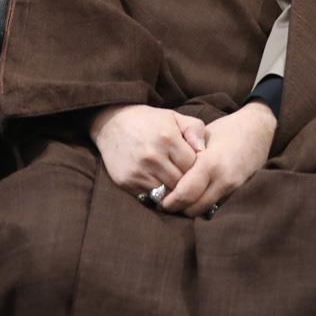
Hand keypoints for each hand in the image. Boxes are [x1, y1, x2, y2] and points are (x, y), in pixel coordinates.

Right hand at [90, 104, 206, 194]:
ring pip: (168, 193)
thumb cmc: (149, 122)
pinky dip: (157, 195)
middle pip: (182, 182)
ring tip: (175, 184)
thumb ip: (195, 129)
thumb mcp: (174, 117)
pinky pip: (150, 197)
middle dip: (187, 183)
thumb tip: (203, 151)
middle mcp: (152, 156)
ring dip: (173, 191)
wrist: (112, 123)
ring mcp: (138, 170)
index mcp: (167, 138)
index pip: (194, 166)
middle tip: (187, 179)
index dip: (198, 168)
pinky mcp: (127, 182)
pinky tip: (159, 186)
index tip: (196, 167)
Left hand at [161, 102, 274, 217]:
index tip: (158, 200)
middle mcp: (222, 179)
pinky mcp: (239, 192)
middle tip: (165, 203)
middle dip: (178, 208)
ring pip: (205, 210)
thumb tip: (165, 172)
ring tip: (179, 201)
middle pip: (193, 208)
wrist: (259, 130)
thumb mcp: (202, 136)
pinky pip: (216, 206)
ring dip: (191, 209)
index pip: (184, 194)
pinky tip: (196, 198)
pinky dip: (204, 205)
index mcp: (210, 163)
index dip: (169, 201)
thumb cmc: (226, 130)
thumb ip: (186, 155)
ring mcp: (232, 188)